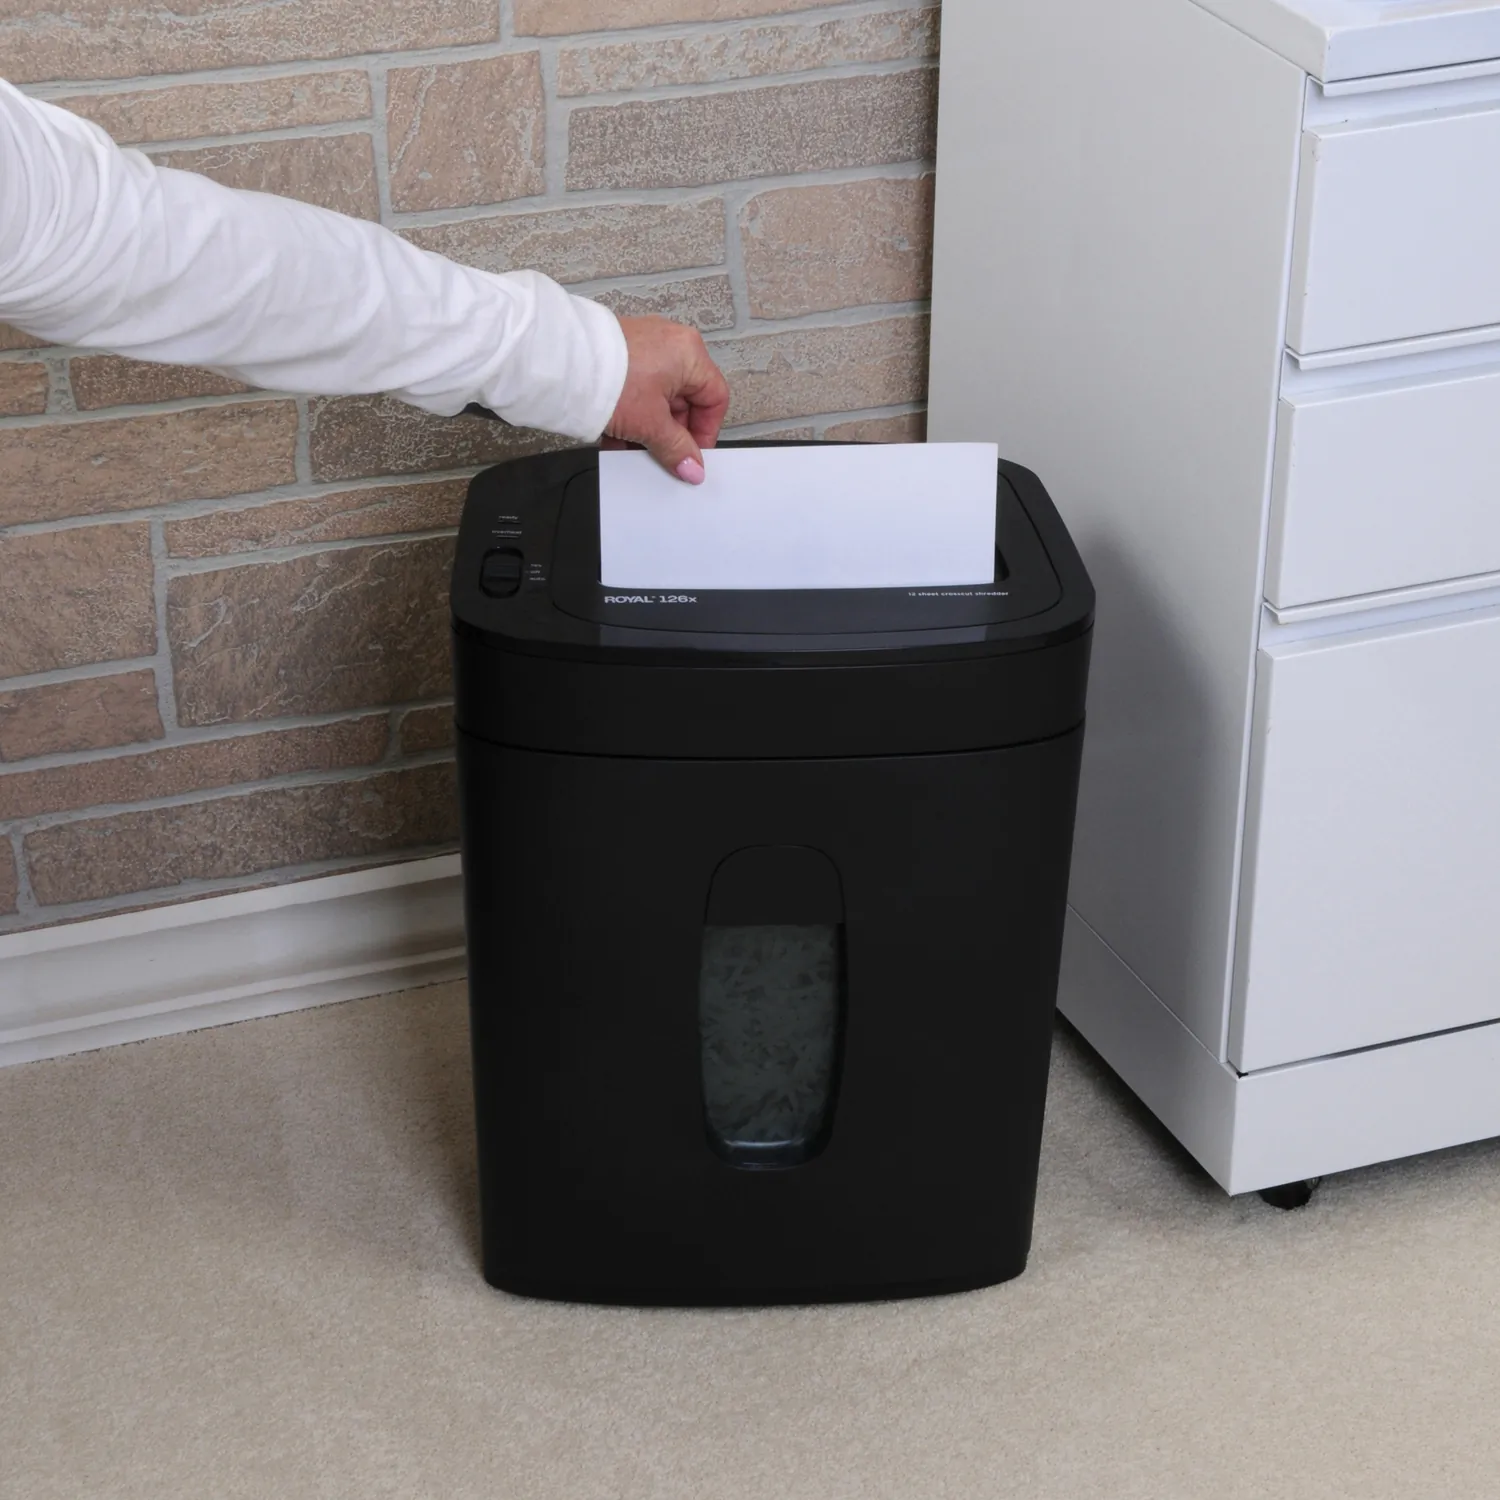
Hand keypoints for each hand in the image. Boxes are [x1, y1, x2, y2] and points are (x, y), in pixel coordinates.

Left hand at [603, 316, 730, 483]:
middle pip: (685, 400)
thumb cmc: (609, 378)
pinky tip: (616, 436)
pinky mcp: (621, 354)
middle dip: (671, 434)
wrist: (558, 361)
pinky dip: (632, 414)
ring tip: (631, 448)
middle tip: (660, 457)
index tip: (692, 456)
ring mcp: (644, 346)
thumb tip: (692, 467)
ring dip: (648, 429)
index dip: (706, 432)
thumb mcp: (650, 423)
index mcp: (690, 353)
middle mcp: (671, 343)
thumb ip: (676, 449)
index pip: (714, 399)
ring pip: (658, 399)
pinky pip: (637, 390)